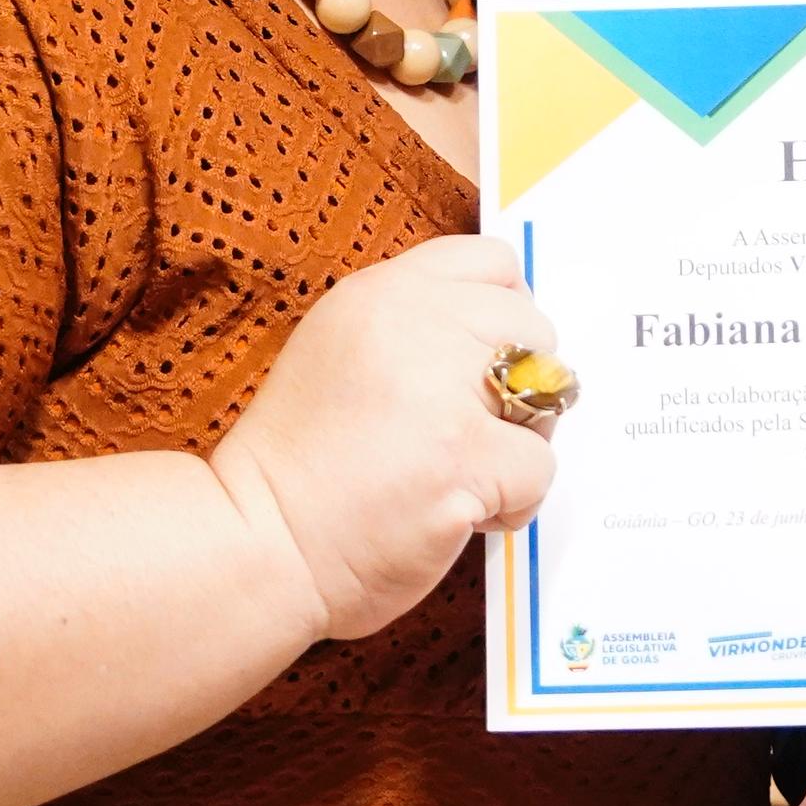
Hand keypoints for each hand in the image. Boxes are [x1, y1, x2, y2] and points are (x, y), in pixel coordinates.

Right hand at [211, 234, 556, 640]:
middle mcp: (415, 325)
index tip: (491, 357)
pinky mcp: (464, 457)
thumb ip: (415, 329)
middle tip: (471, 430)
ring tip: (458, 473)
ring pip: (545, 396)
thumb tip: (505, 338)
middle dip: (520, 384)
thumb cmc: (300, 466)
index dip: (507, 312)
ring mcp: (441, 390)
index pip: (491, 261)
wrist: (260, 544)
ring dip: (519, 444)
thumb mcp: (340, 352)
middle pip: (531, 326)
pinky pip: (539, 467)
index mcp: (381, 293)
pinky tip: (459, 512)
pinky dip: (513, 502)